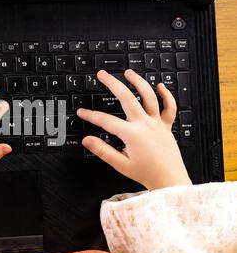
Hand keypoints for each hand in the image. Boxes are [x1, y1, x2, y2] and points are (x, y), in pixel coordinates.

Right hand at [77, 69, 191, 190]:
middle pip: (127, 98)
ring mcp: (157, 123)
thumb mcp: (120, 164)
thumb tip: (87, 140)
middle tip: (103, 75)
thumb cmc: (147, 174)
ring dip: (138, 82)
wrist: (170, 180)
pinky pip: (169, 107)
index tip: (82, 112)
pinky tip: (160, 86)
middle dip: (113, 83)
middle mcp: (145, 125)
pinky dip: (166, 95)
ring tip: (128, 73)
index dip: (91, 115)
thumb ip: (102, 150)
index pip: (106, 121)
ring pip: (149, 96)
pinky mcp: (166, 126)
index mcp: (132, 134)